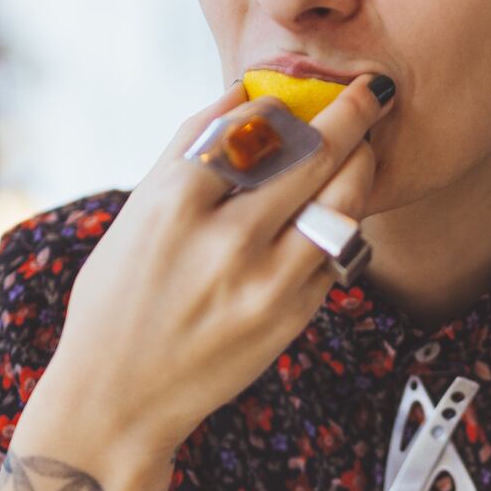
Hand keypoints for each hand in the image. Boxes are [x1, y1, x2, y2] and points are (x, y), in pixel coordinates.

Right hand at [38, 74, 391, 460]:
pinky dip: (341, 225)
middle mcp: (228, 238)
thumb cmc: (120, 298)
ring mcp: (268, 281)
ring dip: (361, 166)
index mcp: (177, 201)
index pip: (255, 122)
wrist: (120, 399)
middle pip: (316, 153)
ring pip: (344, 201)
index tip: (296, 94)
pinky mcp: (293, 316)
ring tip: (362, 150)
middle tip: (371, 92)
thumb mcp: (138, 213)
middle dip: (353, 114)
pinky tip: (333, 213)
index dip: (284, 102)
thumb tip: (243, 91)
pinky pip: (335, 252)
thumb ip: (190, 149)